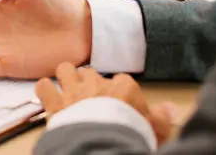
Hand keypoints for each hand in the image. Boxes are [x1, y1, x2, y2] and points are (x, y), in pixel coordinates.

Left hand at [37, 63, 176, 145]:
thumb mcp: (154, 130)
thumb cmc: (130, 136)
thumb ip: (162, 118)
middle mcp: (96, 83)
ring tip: (69, 89)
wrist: (103, 146)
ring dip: (65, 78)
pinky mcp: (55, 102)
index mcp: (123, 87)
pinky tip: (48, 96)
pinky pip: (44, 86)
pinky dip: (45, 90)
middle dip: (90, 83)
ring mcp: (73, 90)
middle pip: (92, 73)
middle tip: (92, 97)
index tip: (121, 105)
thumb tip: (171, 109)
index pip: (123, 82)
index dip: (121, 93)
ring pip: (65, 69)